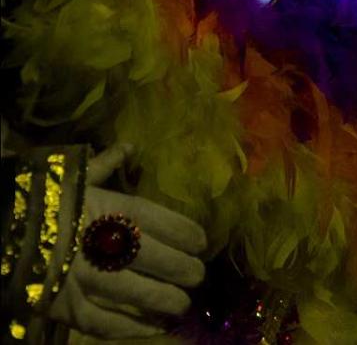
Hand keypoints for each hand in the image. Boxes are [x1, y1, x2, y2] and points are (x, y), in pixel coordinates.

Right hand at [47, 145, 206, 338]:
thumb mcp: (70, 177)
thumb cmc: (36, 198)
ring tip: (184, 304)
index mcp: (102, 206)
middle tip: (198, 275)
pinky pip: (100, 322)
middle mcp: (95, 241)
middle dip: (181, 267)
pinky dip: (129, 328)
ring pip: (131, 291)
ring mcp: (77, 276)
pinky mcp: (59, 305)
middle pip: (150, 255)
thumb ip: (103, 165)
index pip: (154, 218)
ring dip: (163, 299)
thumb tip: (129, 146)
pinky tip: (153, 329)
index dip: (183, 231)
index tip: (202, 241)